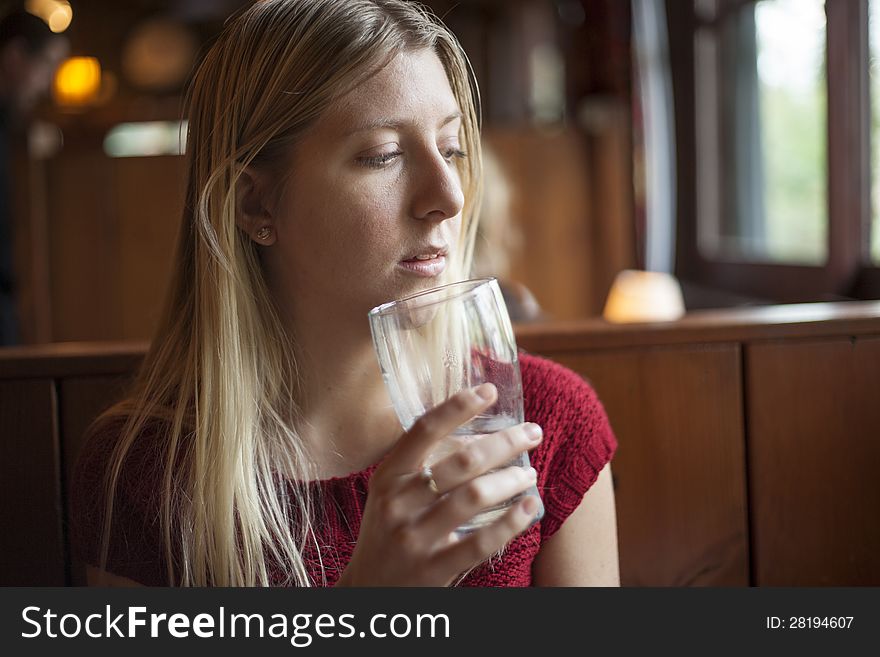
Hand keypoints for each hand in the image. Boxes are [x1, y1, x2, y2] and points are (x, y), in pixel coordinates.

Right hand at [336, 383, 542, 586]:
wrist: (369, 592)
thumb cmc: (387, 533)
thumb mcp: (389, 495)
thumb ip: (420, 466)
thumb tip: (477, 430)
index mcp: (387, 477)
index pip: (423, 430)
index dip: (457, 407)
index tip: (489, 390)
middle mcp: (397, 503)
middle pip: (460, 461)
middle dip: (504, 442)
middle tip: (532, 432)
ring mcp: (414, 538)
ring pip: (474, 497)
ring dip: (510, 480)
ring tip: (529, 474)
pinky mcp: (433, 570)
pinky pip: (481, 542)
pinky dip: (511, 522)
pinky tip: (530, 508)